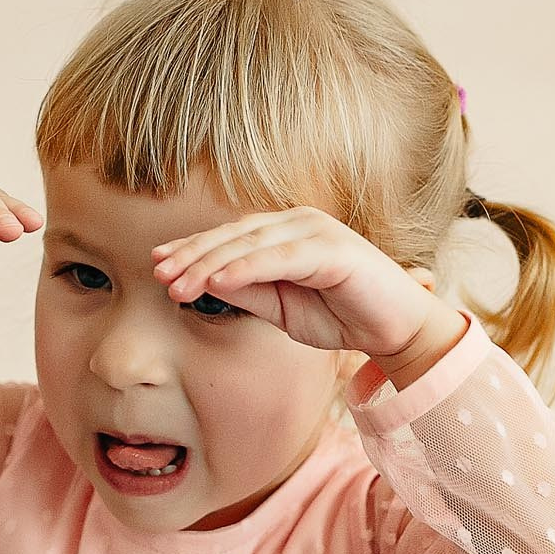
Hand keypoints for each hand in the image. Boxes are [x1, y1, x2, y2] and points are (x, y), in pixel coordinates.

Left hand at [152, 207, 467, 386]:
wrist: (396, 330)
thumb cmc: (341, 315)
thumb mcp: (281, 309)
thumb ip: (246, 292)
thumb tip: (204, 282)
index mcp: (285, 233)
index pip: (230, 237)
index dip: (192, 249)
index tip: (158, 265)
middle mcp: (299, 223)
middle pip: (234, 235)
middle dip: (192, 255)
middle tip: (159, 275)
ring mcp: (316, 231)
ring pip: (251, 243)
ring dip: (211, 263)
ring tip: (178, 283)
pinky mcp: (333, 249)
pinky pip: (280, 258)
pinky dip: (247, 268)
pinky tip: (219, 281)